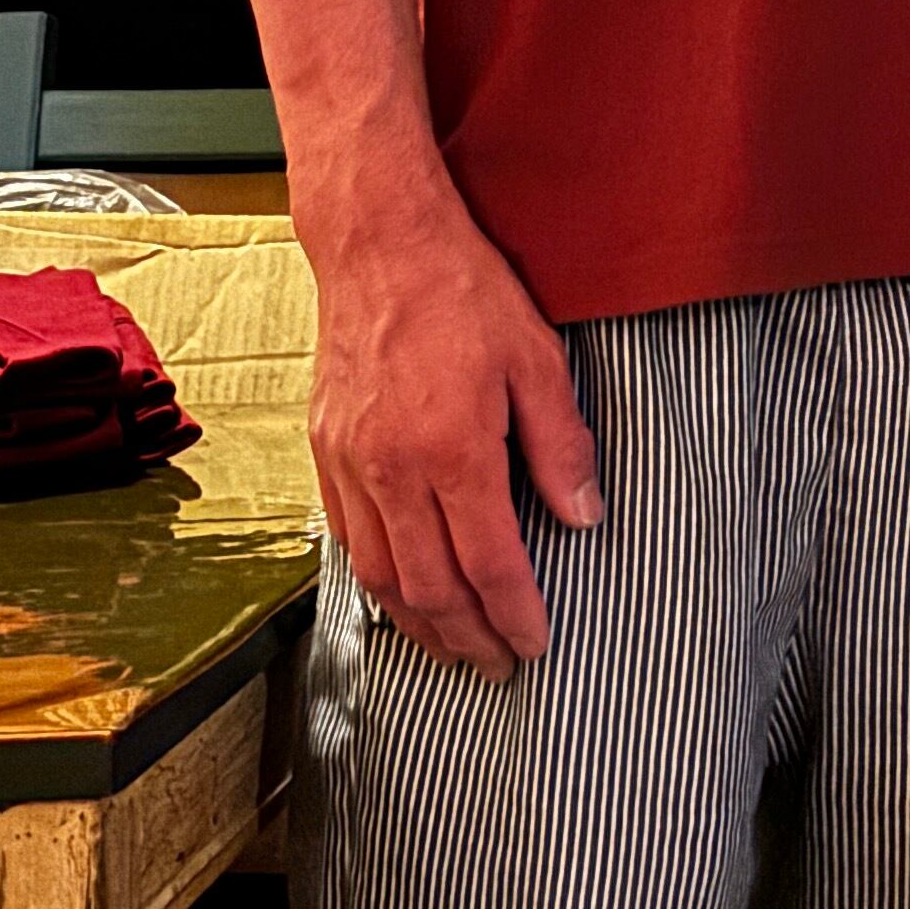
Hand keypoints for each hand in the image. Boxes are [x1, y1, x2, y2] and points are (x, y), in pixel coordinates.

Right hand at [306, 194, 602, 672]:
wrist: (379, 243)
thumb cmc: (465, 291)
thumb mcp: (538, 359)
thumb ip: (562, 446)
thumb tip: (585, 518)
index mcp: (453, 449)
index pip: (488, 563)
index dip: (515, 615)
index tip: (537, 644)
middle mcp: (392, 468)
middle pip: (430, 587)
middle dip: (469, 637)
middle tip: (500, 665)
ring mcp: (350, 463)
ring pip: (380, 576)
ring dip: (420, 624)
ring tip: (455, 647)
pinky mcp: (324, 451)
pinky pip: (346, 539)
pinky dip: (377, 582)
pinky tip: (403, 595)